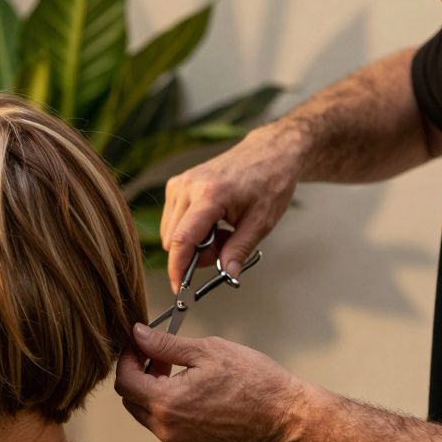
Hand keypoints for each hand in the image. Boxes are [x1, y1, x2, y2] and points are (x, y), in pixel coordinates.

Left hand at [114, 324, 305, 441]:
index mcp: (166, 403)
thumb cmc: (254, 382)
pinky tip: (189, 390)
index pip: (124, 381)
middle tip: (160, 354)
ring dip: (151, 390)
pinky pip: (164, 426)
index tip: (139, 344)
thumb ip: (164, 344)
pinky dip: (166, 406)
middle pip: (130, 399)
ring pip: (145, 413)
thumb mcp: (207, 351)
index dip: (127, 358)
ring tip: (177, 370)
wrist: (286, 416)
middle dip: (138, 373)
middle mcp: (167, 429)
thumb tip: (137, 335)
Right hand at [162, 125, 302, 292]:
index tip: (179, 288)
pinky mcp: (177, 184)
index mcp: (210, 195)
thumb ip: (240, 250)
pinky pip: (173, 220)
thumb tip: (227, 275)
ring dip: (193, 243)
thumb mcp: (262, 222)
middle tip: (224, 249)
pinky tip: (213, 222)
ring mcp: (180, 184)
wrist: (269, 152)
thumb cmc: (269, 181)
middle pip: (173, 240)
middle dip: (195, 254)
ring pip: (171, 233)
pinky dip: (190, 230)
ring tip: (222, 232)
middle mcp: (188, 187)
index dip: (177, 268)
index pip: (182, 239)